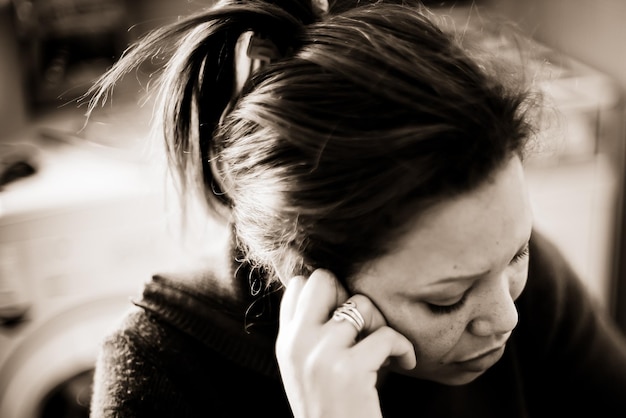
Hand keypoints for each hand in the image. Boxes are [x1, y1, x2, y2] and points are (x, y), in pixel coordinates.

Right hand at [276, 269, 415, 417]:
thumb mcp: (307, 370)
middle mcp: (296, 343)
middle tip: (364, 324)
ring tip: (387, 349)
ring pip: (362, 305)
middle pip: (324, 280)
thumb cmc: (333, 411)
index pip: (298, 286)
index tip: (348, 319)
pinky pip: (386, 335)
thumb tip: (339, 295)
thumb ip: (312, 334)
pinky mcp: (348, 369)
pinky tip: (405, 364)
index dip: (329, 295)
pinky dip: (404, 348)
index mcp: (286, 342)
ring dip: (383, 324)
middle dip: (351, 295)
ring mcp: (320, 354)